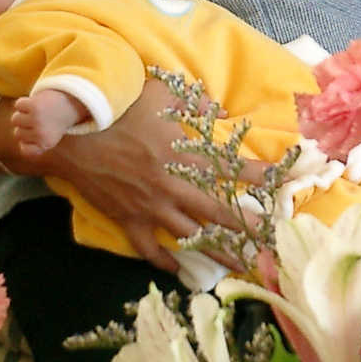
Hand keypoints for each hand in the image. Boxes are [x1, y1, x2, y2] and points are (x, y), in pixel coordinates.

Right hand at [11, 92, 77, 158]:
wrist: (69, 104)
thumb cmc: (53, 123)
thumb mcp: (47, 139)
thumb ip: (33, 146)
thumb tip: (22, 145)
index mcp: (46, 144)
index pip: (25, 150)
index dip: (27, 142)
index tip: (36, 135)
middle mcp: (41, 133)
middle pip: (17, 133)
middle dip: (25, 127)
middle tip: (39, 121)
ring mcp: (37, 119)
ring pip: (15, 119)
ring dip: (22, 114)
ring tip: (35, 112)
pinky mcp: (34, 105)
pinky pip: (18, 105)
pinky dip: (24, 102)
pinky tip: (35, 103)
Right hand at [38, 77, 266, 271]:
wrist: (73, 140)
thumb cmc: (117, 111)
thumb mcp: (157, 92)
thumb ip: (190, 99)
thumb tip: (216, 107)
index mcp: (185, 156)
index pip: (233, 168)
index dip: (262, 176)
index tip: (287, 184)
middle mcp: (175, 186)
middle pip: (220, 212)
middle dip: (248, 228)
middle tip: (271, 242)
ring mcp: (152, 208)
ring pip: (191, 237)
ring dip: (217, 252)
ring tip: (239, 265)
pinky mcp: (129, 221)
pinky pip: (150, 249)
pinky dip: (164, 261)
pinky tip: (178, 269)